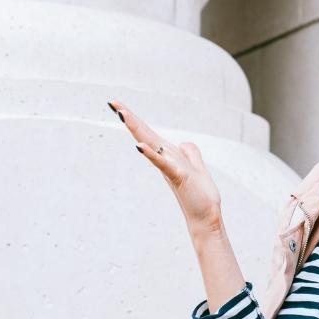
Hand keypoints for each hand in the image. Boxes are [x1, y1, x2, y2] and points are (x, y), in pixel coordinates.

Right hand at [109, 100, 223, 231]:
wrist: (206, 216)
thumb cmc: (200, 195)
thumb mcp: (196, 167)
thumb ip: (190, 153)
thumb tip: (184, 143)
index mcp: (168, 155)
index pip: (149, 134)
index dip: (136, 119)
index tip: (119, 105)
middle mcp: (165, 159)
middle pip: (145, 134)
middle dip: (129, 118)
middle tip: (112, 102)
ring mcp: (169, 168)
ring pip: (150, 144)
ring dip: (136, 129)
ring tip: (122, 114)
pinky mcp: (178, 176)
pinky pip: (163, 163)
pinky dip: (151, 154)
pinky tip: (139, 146)